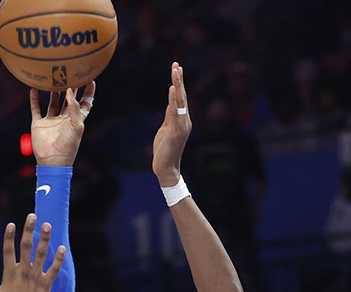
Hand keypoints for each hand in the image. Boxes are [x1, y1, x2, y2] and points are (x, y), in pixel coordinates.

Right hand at [0, 215, 65, 291]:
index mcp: (9, 274)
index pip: (8, 251)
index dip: (9, 236)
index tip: (12, 224)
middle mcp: (23, 273)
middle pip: (26, 247)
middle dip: (29, 230)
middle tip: (32, 216)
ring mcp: (36, 278)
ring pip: (41, 254)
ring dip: (44, 239)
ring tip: (48, 225)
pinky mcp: (46, 286)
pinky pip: (54, 270)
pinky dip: (58, 259)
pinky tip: (62, 247)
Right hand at [30, 84, 93, 167]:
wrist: (52, 160)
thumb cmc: (68, 145)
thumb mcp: (76, 125)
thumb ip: (74, 107)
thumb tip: (70, 90)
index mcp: (76, 120)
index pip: (85, 103)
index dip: (88, 92)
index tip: (90, 79)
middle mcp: (64, 119)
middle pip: (68, 100)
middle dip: (70, 87)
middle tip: (69, 73)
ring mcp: (51, 121)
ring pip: (53, 102)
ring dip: (53, 91)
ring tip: (52, 77)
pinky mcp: (39, 124)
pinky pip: (36, 109)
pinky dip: (34, 99)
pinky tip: (33, 88)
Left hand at [151, 62, 191, 186]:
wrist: (166, 168)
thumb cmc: (165, 150)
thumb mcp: (166, 129)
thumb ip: (169, 116)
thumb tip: (170, 104)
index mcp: (182, 120)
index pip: (181, 98)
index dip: (179, 83)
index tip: (177, 68)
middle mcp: (185, 120)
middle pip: (182, 96)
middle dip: (179, 79)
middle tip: (176, 64)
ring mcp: (182, 125)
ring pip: (180, 101)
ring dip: (177, 85)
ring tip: (176, 70)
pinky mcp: (176, 131)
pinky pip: (175, 112)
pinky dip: (174, 99)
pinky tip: (172, 88)